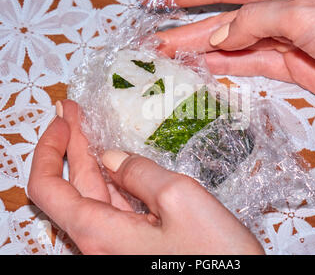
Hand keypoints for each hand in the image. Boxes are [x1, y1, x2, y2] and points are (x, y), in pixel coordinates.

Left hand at [28, 100, 263, 254]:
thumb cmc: (214, 253)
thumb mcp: (179, 199)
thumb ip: (141, 173)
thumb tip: (113, 159)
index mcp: (100, 233)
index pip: (48, 188)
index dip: (49, 149)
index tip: (63, 119)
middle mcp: (102, 242)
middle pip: (73, 187)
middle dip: (71, 145)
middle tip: (72, 111)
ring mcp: (119, 244)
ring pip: (95, 195)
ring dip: (90, 159)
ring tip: (87, 128)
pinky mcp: (137, 242)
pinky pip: (117, 206)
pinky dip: (112, 179)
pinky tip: (115, 162)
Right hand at [136, 0, 314, 118]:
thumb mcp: (304, 13)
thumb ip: (255, 21)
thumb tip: (219, 39)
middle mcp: (280, 7)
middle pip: (224, 18)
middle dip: (188, 28)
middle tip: (154, 38)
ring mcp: (282, 39)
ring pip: (232, 44)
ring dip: (201, 50)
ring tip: (169, 56)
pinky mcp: (288, 65)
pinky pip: (248, 63)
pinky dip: (224, 66)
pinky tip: (202, 67)